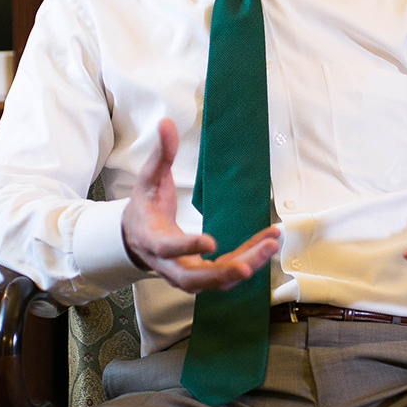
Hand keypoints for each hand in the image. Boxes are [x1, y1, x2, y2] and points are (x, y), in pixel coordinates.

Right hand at [122, 118, 279, 292]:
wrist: (136, 236)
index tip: (210, 241)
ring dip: (245, 266)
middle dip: (223, 273)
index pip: (168, 248)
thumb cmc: (145, 207)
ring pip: (215, 282)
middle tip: (248, 266)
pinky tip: (267, 242)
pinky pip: (227, 273)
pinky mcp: (202, 274)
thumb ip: (161, 154)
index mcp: (153, 240)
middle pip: (194, 279)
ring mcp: (186, 274)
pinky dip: (249, 260)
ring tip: (269, 245)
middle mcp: (168, 265)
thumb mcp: (149, 179)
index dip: (187, 247)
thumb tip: (166, 124)